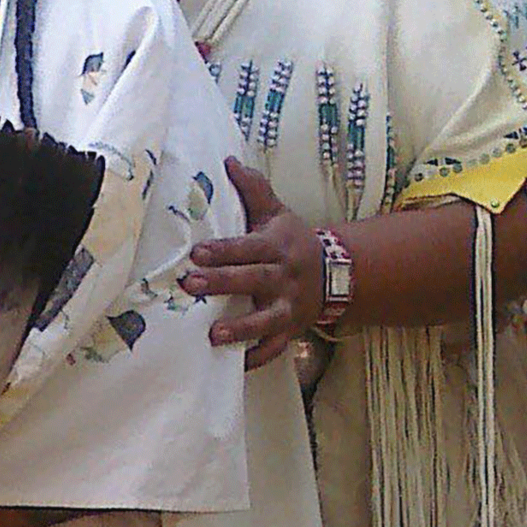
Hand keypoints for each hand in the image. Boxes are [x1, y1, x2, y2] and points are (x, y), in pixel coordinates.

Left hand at [182, 156, 325, 369]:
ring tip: (213, 335)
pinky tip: (234, 366)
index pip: (248, 247)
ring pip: (265, 320)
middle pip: (252, 280)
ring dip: (241, 328)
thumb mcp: (277, 212)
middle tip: (190, 285)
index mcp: (277, 246)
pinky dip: (256, 358)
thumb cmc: (292, 241)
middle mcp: (284, 277)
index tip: (197, 252)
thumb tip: (228, 161)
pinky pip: (275, 349)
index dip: (224, 250)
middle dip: (222, 283)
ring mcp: (288, 307)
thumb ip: (253, 189)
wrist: (336, 273)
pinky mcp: (291, 331)